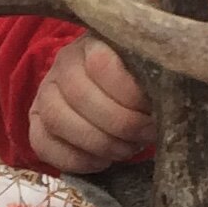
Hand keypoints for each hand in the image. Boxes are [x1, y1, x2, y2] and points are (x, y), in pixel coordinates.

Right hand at [28, 36, 153, 172]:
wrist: (114, 93)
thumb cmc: (138, 81)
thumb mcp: (148, 72)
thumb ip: (154, 78)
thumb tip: (169, 100)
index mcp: (93, 44)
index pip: (102, 65)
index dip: (130, 95)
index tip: (154, 111)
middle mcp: (63, 64)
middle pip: (80, 96)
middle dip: (119, 124)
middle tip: (145, 135)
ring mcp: (45, 93)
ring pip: (57, 119)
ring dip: (98, 143)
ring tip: (126, 150)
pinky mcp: (37, 122)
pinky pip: (42, 144)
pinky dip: (74, 160)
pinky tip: (102, 162)